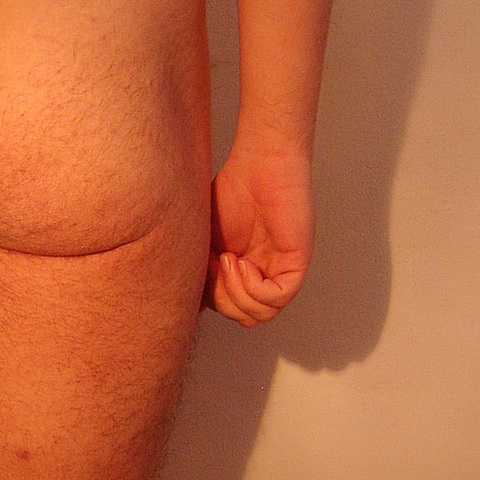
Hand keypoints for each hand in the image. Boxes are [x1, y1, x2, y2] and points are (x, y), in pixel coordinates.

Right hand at [204, 147, 314, 326]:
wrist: (259, 163)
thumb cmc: (233, 189)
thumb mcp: (203, 237)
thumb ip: (199, 267)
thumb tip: (184, 297)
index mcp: (242, 271)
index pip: (227, 308)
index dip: (209, 298)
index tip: (199, 268)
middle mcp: (262, 274)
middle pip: (243, 316)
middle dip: (221, 299)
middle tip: (212, 265)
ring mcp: (279, 270)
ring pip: (260, 314)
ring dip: (236, 294)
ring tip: (227, 260)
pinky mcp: (295, 263)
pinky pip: (277, 298)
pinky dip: (253, 288)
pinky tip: (242, 262)